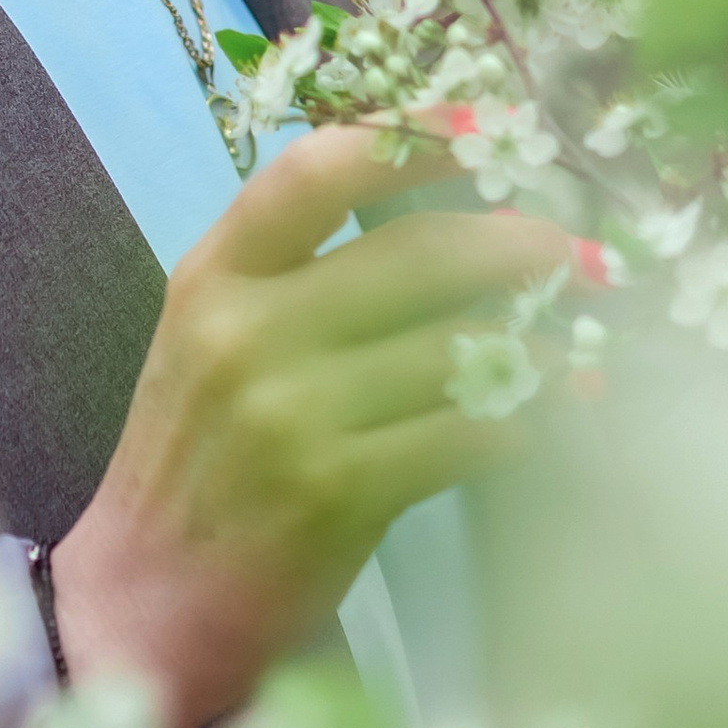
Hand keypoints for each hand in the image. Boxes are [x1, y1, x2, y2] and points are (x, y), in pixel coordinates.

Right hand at [47, 124, 567, 727]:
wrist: (145, 601)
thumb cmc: (197, 460)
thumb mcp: (211, 342)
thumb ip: (295, 277)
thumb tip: (445, 221)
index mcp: (212, 276)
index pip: (315, 173)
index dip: (409, 140)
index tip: (487, 126)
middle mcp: (245, 332)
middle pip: (412, 254)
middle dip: (515, 244)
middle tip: (578, 251)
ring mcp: (290, 413)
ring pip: (454, 347)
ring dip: (538, 343)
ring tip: (583, 347)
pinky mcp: (336, 491)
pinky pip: (462, 434)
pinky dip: (520, 422)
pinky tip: (547, 418)